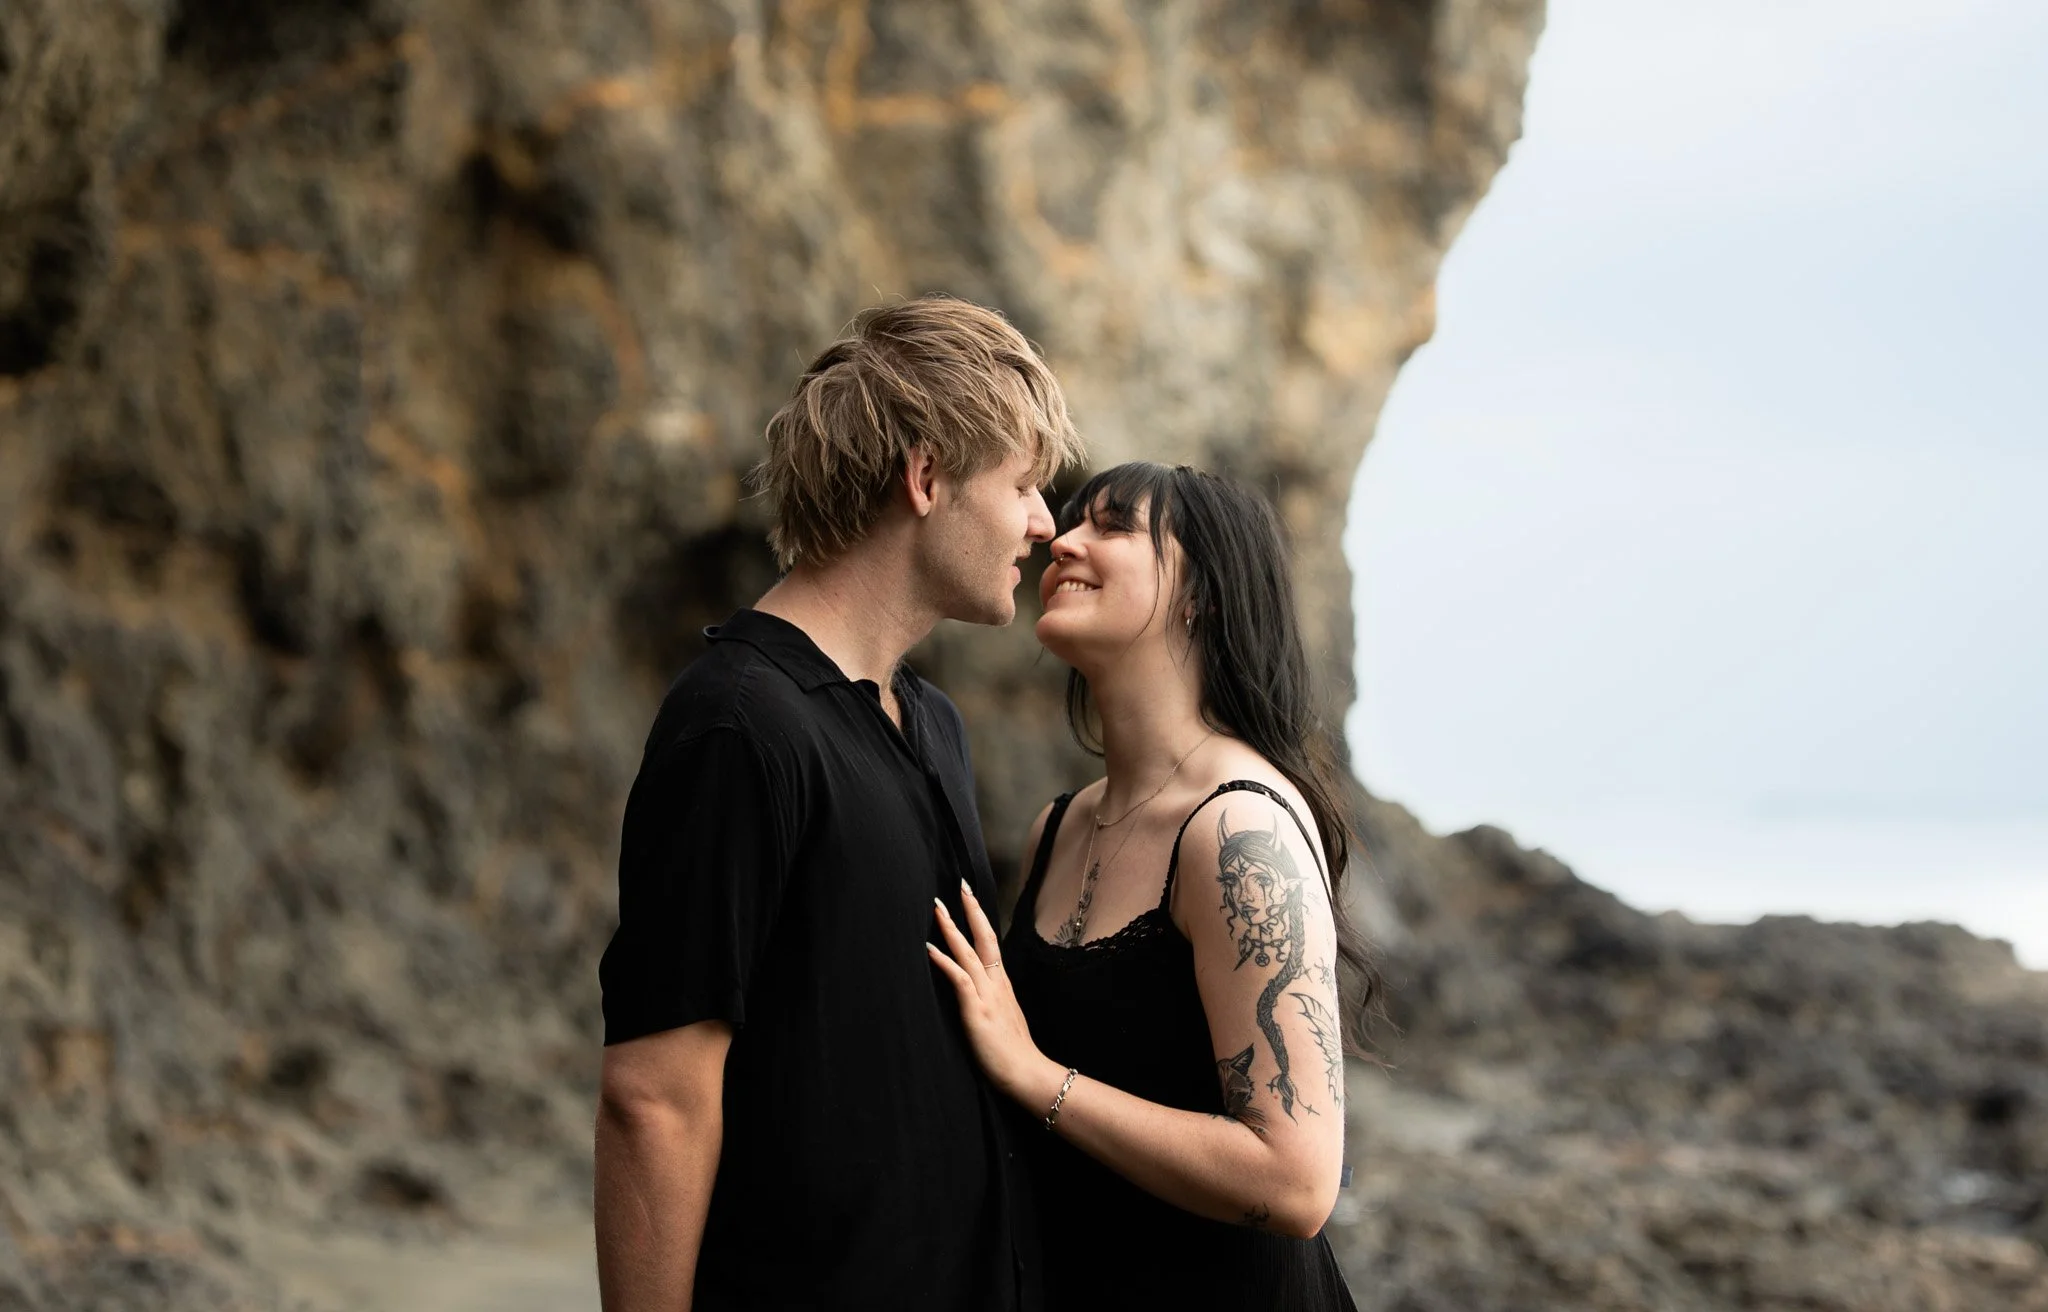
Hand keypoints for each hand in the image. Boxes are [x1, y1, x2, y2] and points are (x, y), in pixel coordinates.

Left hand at [927, 882, 1064, 1108]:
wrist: (1026, 1073)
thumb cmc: (1014, 1052)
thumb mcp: (1004, 1018)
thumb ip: (992, 1001)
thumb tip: (978, 992)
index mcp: (1002, 984)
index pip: (991, 942)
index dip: (980, 919)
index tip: (970, 898)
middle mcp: (997, 983)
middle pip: (984, 937)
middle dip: (971, 910)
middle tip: (960, 885)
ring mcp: (988, 995)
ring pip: (969, 952)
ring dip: (952, 929)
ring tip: (937, 908)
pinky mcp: (977, 1009)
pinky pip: (960, 979)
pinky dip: (945, 961)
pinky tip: (930, 949)